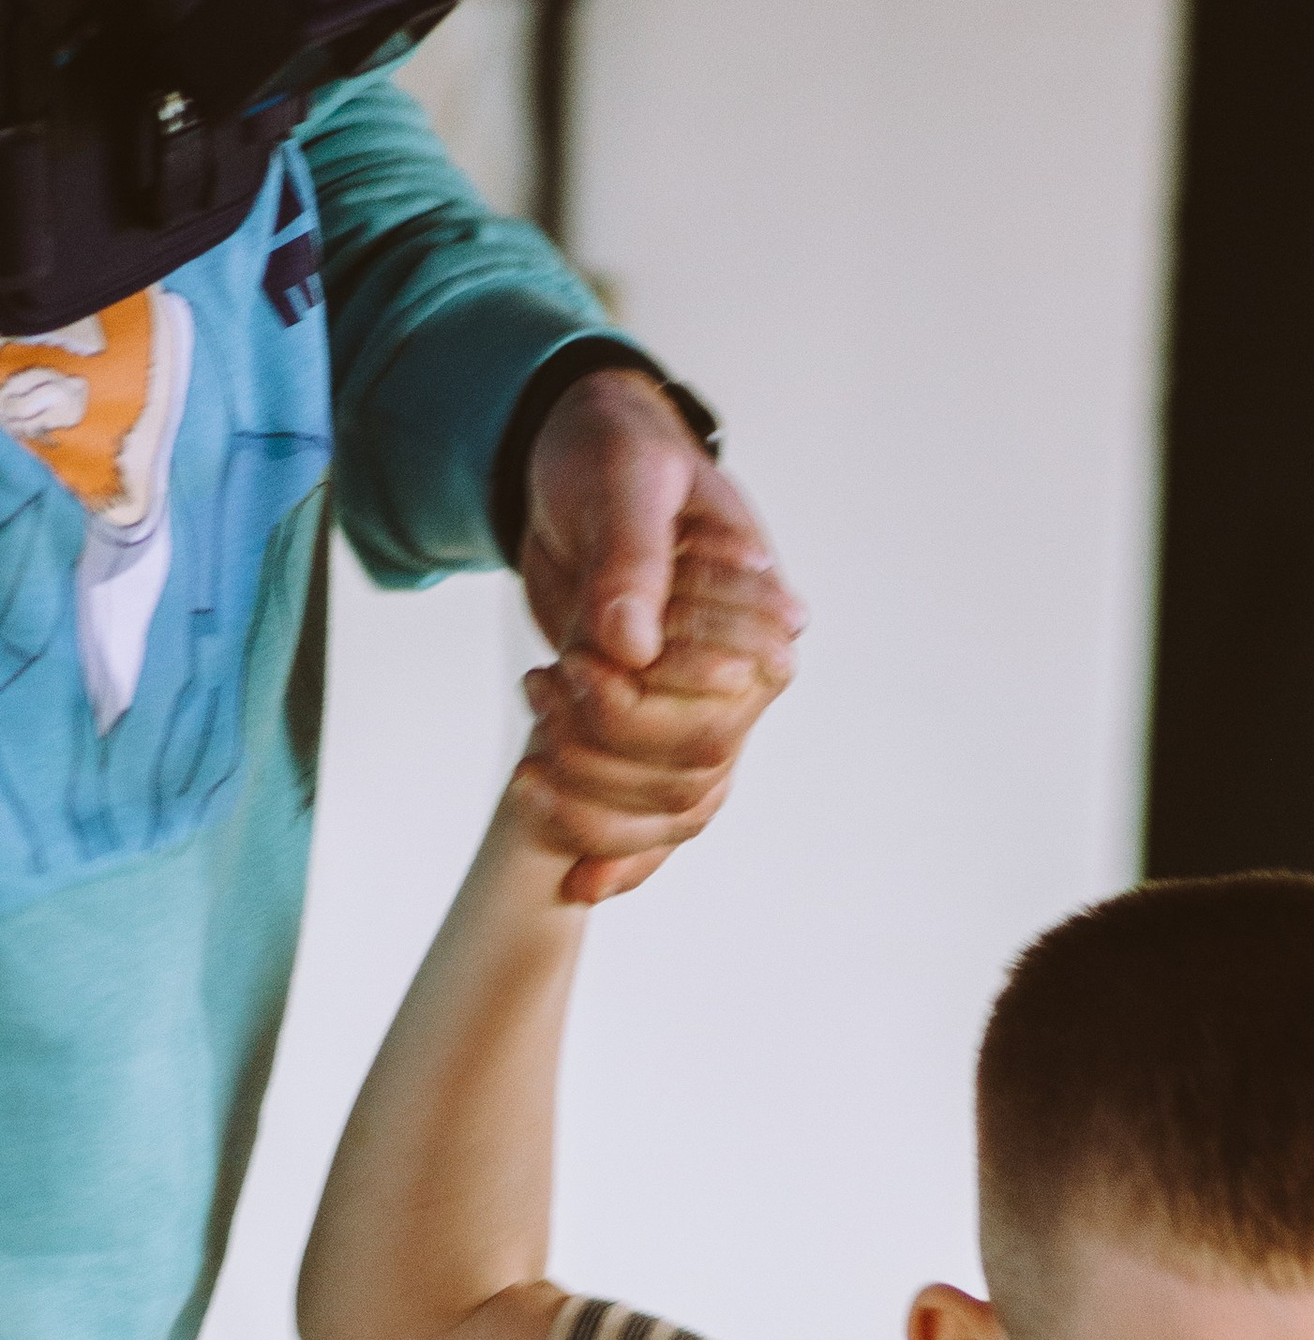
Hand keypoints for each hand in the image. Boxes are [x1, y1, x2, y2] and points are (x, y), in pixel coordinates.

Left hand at [518, 369, 803, 902]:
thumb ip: (632, 557)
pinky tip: (577, 885)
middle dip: (607, 749)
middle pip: (697, 767)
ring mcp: (703, 715)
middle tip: (542, 688)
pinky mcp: (657, 739)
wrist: (576, 462)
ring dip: (595, 802)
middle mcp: (745, 680)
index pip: (721, 707)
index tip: (575, 662)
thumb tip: (629, 643)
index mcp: (760, 618)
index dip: (642, 707)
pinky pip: (658, 823)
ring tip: (527, 758)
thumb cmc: (612, 454)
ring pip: (675, 808)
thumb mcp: (622, 481)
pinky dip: (621, 857)